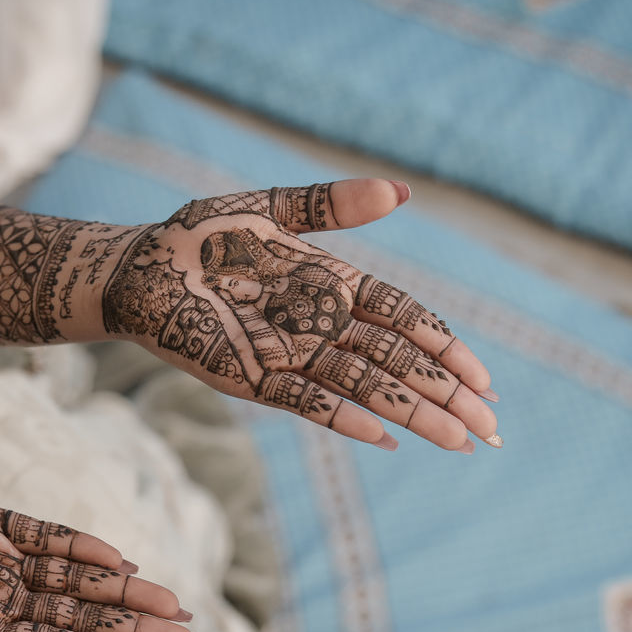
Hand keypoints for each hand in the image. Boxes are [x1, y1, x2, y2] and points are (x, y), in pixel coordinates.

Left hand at [102, 180, 498, 450]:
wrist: (140, 265)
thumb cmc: (201, 234)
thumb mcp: (269, 209)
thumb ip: (331, 204)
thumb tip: (401, 191)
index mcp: (333, 284)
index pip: (405, 319)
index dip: (446, 347)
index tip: (485, 378)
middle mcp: (320, 325)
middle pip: (397, 363)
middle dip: (445, 394)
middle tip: (492, 427)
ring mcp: (290, 355)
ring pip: (365, 388)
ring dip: (411, 413)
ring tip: (459, 440)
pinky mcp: (254, 379)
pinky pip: (308, 402)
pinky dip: (346, 418)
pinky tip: (387, 438)